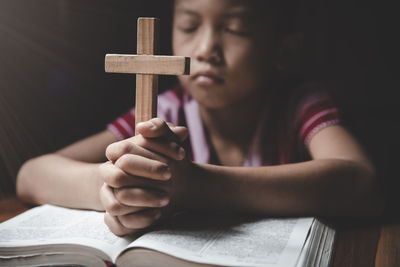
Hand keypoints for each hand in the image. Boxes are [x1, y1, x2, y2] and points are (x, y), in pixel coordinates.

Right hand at [99, 118, 188, 235]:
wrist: (174, 181)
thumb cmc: (168, 157)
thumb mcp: (169, 139)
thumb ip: (162, 129)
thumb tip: (145, 128)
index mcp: (118, 154)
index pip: (121, 150)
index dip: (148, 153)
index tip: (178, 155)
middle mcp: (110, 175)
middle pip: (117, 177)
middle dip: (146, 174)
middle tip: (170, 175)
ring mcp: (110, 196)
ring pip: (115, 204)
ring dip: (143, 200)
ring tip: (167, 198)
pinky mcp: (117, 217)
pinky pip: (118, 224)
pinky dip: (139, 220)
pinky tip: (158, 213)